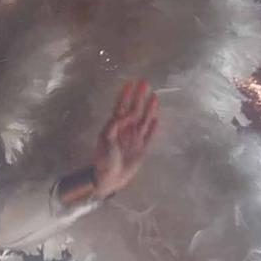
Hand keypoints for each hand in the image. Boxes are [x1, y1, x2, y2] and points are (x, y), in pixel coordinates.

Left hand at [92, 79, 158, 197]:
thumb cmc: (104, 159)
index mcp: (115, 127)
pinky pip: (149, 135)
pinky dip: (153, 128)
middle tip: (145, 82)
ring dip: (149, 108)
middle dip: (139, 96)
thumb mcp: (105, 140)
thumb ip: (114, 125)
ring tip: (154, 96)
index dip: (125, 95)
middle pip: (134, 109)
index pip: (121, 107)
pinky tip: (156, 120)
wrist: (110, 178)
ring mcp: (135, 139)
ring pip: (144, 120)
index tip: (130, 83)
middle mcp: (126, 130)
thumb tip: (126, 114)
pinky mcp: (142, 149)